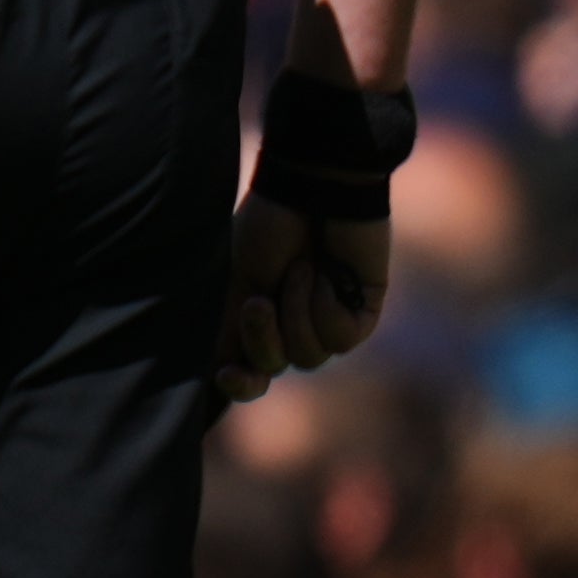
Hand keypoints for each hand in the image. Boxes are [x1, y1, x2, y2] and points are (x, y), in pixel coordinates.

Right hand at [217, 199, 392, 400]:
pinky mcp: (363, 313)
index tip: (228, 373)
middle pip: (274, 369)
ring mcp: (328, 321)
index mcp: (257, 322)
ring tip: (301, 269)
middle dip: (264, 338)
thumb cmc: (266, 230)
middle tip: (258, 301)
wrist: (311, 192)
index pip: (248, 375)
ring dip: (297, 311)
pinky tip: (328, 274)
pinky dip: (326, 305)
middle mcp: (292, 326)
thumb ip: (226, 330)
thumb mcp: (234, 282)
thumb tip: (213, 372)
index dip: (239, 385)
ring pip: (309, 356)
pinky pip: (341, 338)